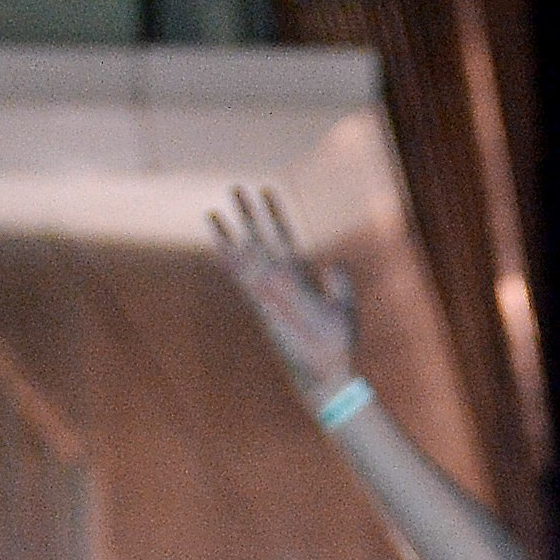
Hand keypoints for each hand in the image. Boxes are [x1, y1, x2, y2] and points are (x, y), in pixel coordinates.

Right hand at [208, 187, 357, 396]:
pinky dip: (229, 263)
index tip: (268, 191)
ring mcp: (269, 292)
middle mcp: (279, 281)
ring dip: (232, 233)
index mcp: (298, 277)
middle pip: (260, 239)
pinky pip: (242, 281)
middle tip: (235, 189)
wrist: (329, 371)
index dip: (276, 215)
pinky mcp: (262, 307)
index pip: (284, 237)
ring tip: (216, 210)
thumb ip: (338, 284)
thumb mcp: (344, 306)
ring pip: (246, 255)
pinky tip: (216, 246)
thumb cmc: (337, 344)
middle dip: (249, 215)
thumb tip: (333, 264)